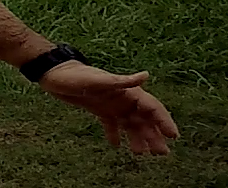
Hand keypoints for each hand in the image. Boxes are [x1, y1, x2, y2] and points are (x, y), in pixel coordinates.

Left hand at [38, 61, 178, 154]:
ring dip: (138, 138)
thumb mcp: (98, 80)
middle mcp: (122, 98)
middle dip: (154, 135)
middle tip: (162, 153)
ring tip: (142, 154)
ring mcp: (111, 104)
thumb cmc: (76, 75)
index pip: (152, 107)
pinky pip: (112, 124)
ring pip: (130, 124)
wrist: (53, 74)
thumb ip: (122, 81)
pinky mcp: (99, 109)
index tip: (174, 136)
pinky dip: (115, 135)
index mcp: (127, 91)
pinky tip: (116, 146)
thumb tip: (146, 75)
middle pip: (144, 119)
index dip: (164, 120)